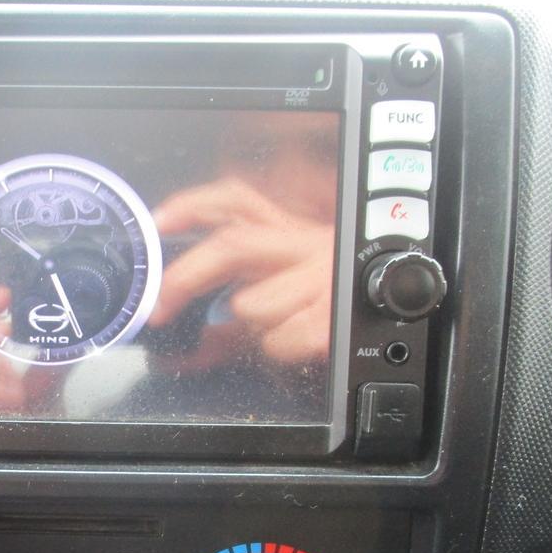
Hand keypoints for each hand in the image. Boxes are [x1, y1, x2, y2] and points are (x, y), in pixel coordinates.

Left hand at [148, 175, 334, 366]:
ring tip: (279, 328)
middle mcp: (304, 246)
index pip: (237, 201)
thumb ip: (233, 311)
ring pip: (250, 305)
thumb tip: (191, 344)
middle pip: (232, 246)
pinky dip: (279, 351)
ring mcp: (321, 278)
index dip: (192, 206)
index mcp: (289, 234)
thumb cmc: (329, 306)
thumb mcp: (282, 296)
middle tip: (160, 308)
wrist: (394, 319)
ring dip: (252, 328)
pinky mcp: (332, 313)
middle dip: (187, 276)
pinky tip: (299, 344)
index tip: (157, 223)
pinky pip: (278, 340)